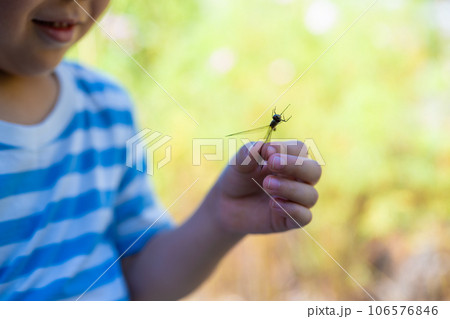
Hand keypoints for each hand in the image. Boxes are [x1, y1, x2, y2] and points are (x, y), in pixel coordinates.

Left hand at [207, 140, 321, 233]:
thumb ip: (249, 153)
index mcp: (288, 160)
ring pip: (311, 195)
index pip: (300, 149)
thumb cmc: (238, 179)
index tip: (267, 152)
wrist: (225, 206)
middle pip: (314, 170)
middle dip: (296, 166)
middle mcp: (298, 179)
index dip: (286, 149)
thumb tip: (264, 147)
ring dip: (289, 188)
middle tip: (272, 164)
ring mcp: (296, 201)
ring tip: (266, 185)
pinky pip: (304, 217)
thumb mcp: (238, 163)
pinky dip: (291, 209)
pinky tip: (272, 204)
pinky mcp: (290, 220)